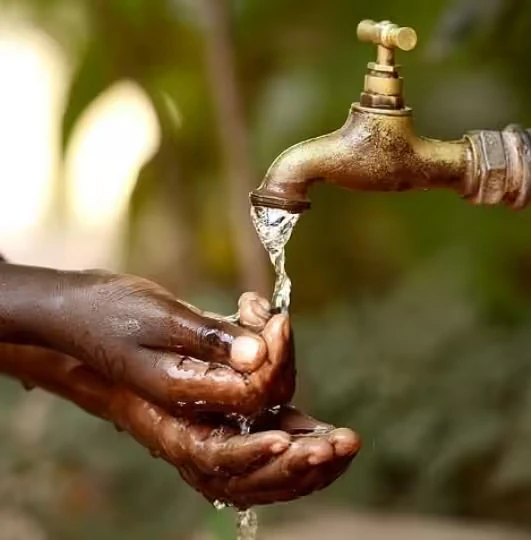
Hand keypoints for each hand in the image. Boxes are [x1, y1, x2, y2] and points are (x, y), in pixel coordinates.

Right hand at [0, 344, 359, 509]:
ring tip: (346, 444)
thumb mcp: (160, 317)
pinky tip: (325, 435)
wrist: (81, 319)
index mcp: (167, 414)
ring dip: (304, 456)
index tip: (287, 423)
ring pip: (258, 463)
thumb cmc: (112, 313)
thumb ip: (210, 338)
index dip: (257, 435)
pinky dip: (294, 437)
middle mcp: (186, 431)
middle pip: (246, 469)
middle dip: (298, 458)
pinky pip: (260, 436)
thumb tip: (260, 352)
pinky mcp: (218, 409)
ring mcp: (203, 424)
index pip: (221, 439)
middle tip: (344, 443)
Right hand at [39, 270, 293, 414]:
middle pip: (266, 393)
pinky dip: (255, 334)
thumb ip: (211, 338)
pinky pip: (246, 361)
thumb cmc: (108, 310)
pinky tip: (245, 305)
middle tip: (269, 312)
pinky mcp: (204, 368)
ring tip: (252, 304)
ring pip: (260, 376)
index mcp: (182, 392)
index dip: (276, 360)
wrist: (73, 310)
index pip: (254, 395)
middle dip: (279, 351)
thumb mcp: (162, 317)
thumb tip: (260, 355)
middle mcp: (195, 398)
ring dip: (269, 339)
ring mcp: (200, 386)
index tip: (277, 320)